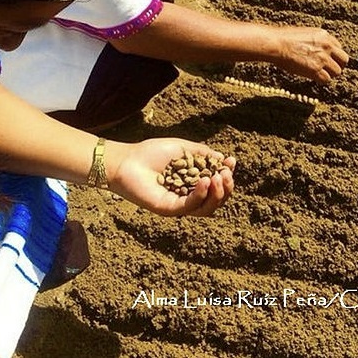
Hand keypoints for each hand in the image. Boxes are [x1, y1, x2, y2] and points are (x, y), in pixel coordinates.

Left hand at [107, 139, 234, 215]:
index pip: (216, 184)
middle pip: (215, 200)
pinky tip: (204, 181)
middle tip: (225, 174)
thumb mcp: (183, 148)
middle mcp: (188, 196)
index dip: (227, 175)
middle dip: (226, 188)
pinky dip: (200, 195)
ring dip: (216, 194)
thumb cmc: (151, 153)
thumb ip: (203, 154)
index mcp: (193, 182)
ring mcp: (179, 204)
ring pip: (206, 208)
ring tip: (217, 178)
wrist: (127, 161)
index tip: (231, 162)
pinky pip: (190, 207)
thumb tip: (223, 158)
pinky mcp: (169, 209)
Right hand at [276, 25, 348, 83]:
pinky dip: (320, 80)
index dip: (333, 55)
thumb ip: (316, 41)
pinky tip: (312, 77)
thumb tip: (318, 50)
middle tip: (328, 69)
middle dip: (337, 65)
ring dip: (328, 74)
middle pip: (344, 60)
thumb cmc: (284, 38)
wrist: (276, 44)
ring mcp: (322, 58)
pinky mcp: (315, 70)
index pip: (339, 48)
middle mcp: (327, 46)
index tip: (327, 59)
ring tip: (317, 73)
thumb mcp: (305, 34)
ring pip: (337, 72)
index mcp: (325, 35)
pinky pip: (326, 80)